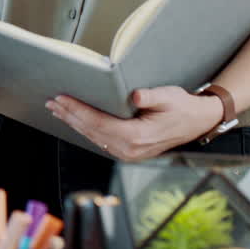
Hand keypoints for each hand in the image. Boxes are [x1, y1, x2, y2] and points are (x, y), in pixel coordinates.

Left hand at [46, 86, 223, 160]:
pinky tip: (74, 120)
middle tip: (52, 102)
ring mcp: (129, 153)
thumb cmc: (183, 108)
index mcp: (138, 137)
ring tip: (57, 109)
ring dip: (74, 123)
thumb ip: (151, 96)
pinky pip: (100, 140)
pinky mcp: (128, 151)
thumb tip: (136, 95)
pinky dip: (85, 129)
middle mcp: (131, 149)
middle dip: (69, 116)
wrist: (197, 121)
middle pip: (91, 131)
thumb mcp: (169, 97)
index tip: (62, 99)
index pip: (99, 123)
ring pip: (93, 137)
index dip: (78, 110)